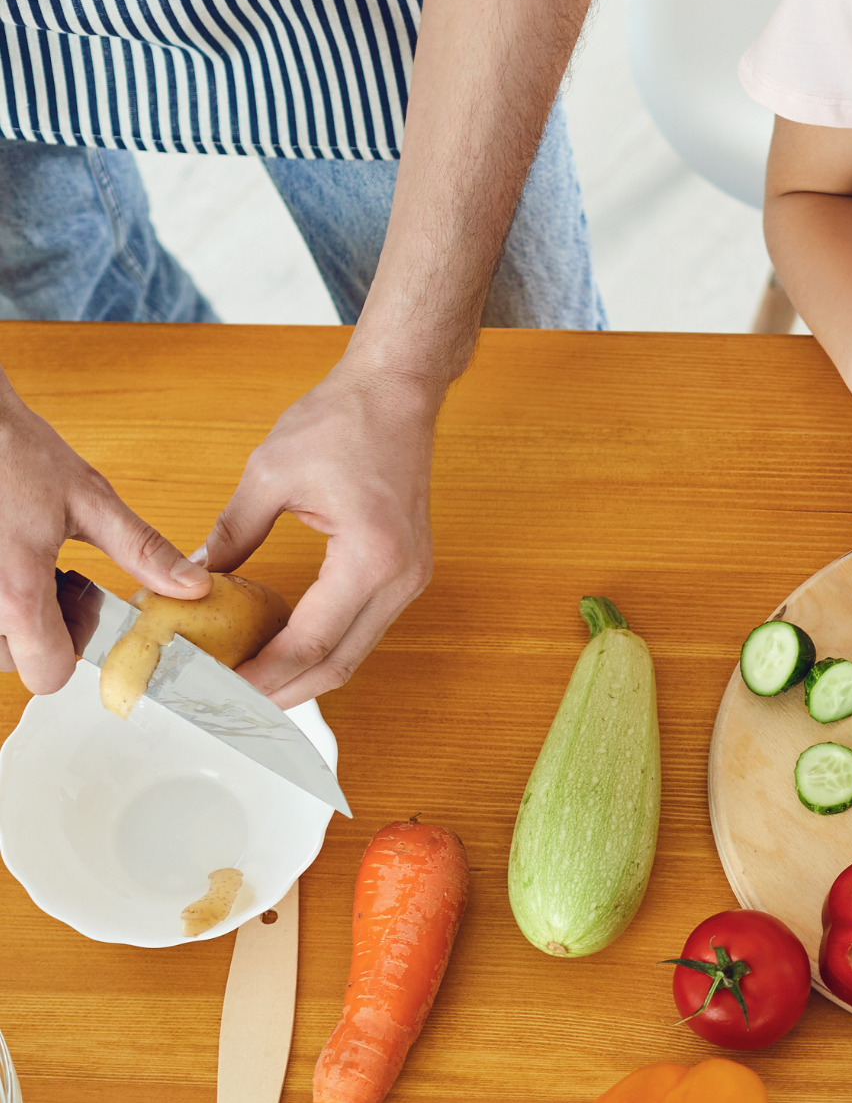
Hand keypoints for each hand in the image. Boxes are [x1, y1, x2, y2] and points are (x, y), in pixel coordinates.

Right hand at [0, 383, 210, 693]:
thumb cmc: (12, 449)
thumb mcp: (87, 499)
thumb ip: (141, 550)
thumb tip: (193, 587)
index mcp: (17, 591)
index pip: (46, 675)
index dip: (69, 654)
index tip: (77, 622)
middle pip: (12, 660)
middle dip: (34, 631)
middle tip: (47, 583)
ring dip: (8, 615)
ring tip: (21, 567)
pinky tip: (5, 557)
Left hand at [204, 360, 442, 708]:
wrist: (397, 394)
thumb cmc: (343, 421)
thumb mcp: (269, 475)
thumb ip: (231, 536)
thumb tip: (191, 579)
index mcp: (370, 557)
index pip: (311, 640)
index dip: (265, 674)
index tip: (223, 689)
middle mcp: (400, 579)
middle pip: (340, 664)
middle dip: (285, 692)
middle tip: (234, 707)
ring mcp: (409, 581)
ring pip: (354, 654)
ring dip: (305, 675)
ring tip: (254, 686)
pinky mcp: (406, 575)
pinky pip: (363, 629)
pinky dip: (324, 648)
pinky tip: (286, 650)